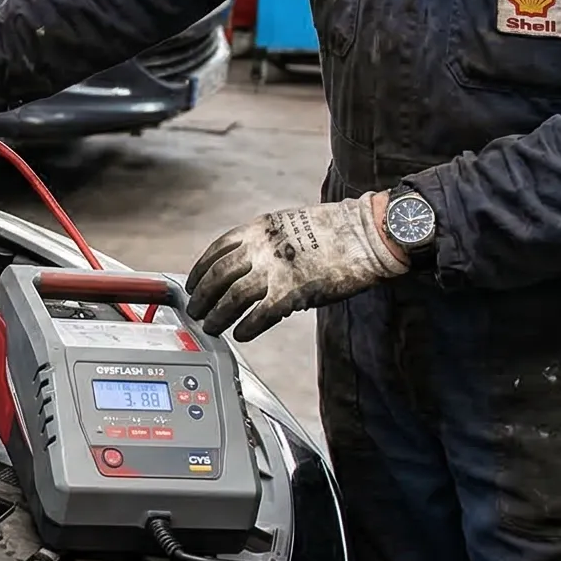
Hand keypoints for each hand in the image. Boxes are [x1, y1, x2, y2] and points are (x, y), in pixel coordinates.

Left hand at [185, 195, 410, 340]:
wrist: (367, 233)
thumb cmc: (336, 230)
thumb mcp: (292, 225)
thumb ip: (268, 245)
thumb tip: (255, 272)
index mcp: (259, 228)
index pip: (218, 251)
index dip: (200, 270)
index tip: (192, 284)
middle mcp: (261, 247)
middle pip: (218, 275)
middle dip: (202, 296)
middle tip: (195, 311)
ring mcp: (275, 269)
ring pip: (232, 296)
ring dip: (218, 315)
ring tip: (212, 328)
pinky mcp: (292, 291)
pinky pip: (260, 314)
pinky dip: (247, 327)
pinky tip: (242, 335)